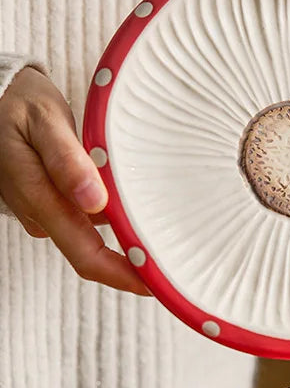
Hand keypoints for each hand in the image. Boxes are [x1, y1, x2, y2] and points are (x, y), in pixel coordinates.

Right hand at [0, 68, 148, 294]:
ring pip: (93, 235)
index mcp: (38, 198)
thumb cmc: (18, 105)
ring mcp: (45, 212)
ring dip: (124, 234)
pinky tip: (136, 203)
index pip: (86, 255)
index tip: (154, 282)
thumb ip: (67, 161)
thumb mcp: (44, 122)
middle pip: (92, 253)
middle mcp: (42, 214)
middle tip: (173, 263)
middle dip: (131, 262)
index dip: (121, 275)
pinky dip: (113, 215)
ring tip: (163, 227)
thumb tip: (95, 202)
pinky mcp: (52, 204)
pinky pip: (87, 219)